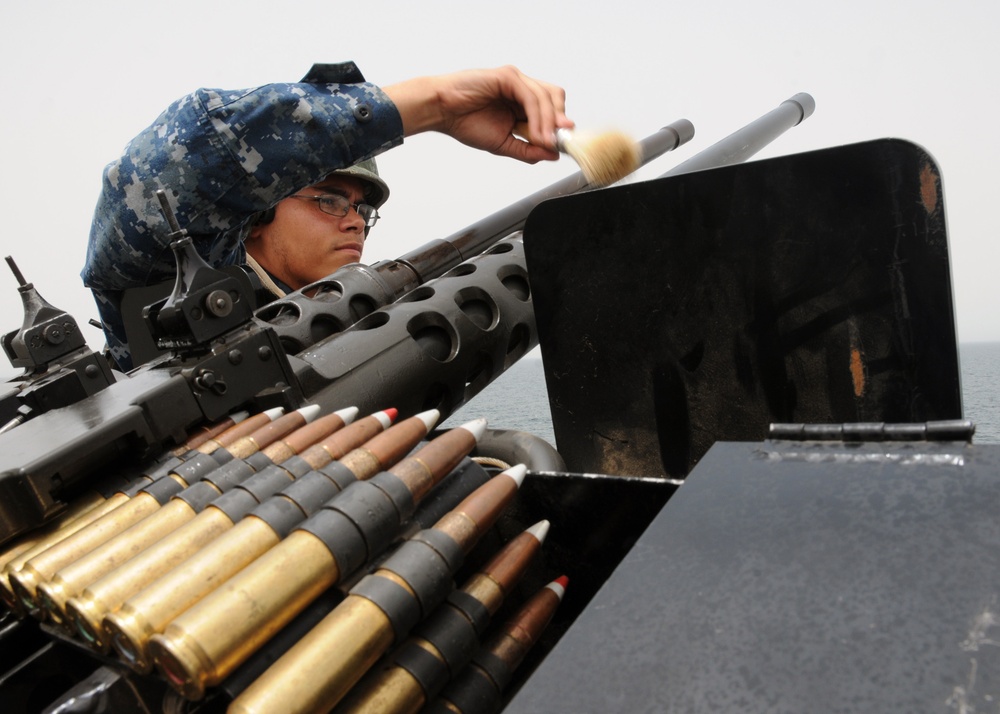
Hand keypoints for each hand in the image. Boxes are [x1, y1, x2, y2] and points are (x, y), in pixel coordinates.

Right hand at [384, 66, 573, 163]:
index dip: (559, 126)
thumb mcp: (503, 144)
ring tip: (545, 142)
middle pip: (555, 97)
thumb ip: (528, 150)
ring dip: (549, 123)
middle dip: (559, 120)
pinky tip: (536, 132)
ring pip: (546, 97)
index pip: (551, 109)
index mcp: (521, 102)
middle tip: (557, 141)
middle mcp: (521, 88)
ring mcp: (515, 80)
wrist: (442, 112)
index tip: (562, 145)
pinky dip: (537, 116)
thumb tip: (552, 155)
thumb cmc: (465, 122)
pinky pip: (531, 96)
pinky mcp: (508, 76)